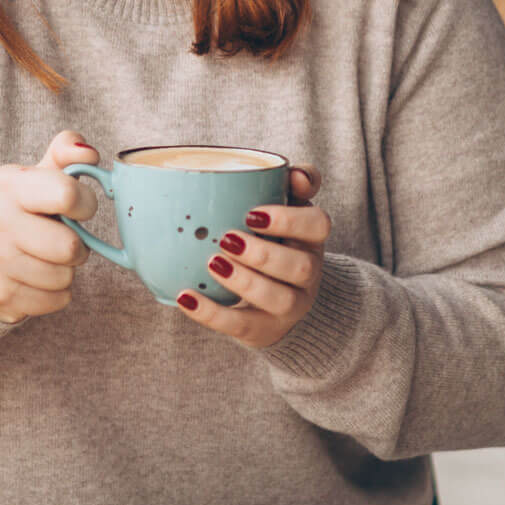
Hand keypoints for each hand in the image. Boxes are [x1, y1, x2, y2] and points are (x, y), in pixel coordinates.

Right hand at [0, 132, 98, 324]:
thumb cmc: (14, 212)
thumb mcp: (33, 178)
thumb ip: (64, 154)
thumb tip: (90, 154)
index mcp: (5, 185)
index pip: (67, 194)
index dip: (86, 204)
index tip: (79, 208)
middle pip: (70, 246)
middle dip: (76, 245)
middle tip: (62, 240)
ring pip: (65, 277)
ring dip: (65, 271)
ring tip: (45, 259)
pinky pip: (57, 301)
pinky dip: (55, 293)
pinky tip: (35, 279)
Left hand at [173, 166, 327, 347]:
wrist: (272, 299)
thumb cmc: (271, 239)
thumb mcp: (283, 208)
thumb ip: (290, 183)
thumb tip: (295, 174)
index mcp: (311, 238)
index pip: (319, 225)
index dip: (290, 220)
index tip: (251, 213)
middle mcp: (308, 274)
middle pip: (301, 266)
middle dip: (264, 253)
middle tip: (227, 239)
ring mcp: (290, 306)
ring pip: (280, 300)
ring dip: (245, 281)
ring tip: (212, 263)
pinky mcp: (264, 330)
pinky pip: (241, 326)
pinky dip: (211, 314)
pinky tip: (185, 297)